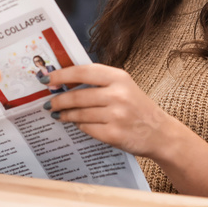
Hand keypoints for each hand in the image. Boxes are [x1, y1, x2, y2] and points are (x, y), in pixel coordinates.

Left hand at [45, 64, 175, 157]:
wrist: (160, 133)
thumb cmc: (138, 107)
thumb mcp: (124, 86)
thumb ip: (99, 82)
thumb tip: (65, 81)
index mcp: (119, 77)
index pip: (83, 72)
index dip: (62, 75)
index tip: (47, 79)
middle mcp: (118, 95)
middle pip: (77, 96)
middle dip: (58, 100)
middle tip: (49, 103)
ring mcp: (116, 115)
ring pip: (79, 114)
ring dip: (65, 115)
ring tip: (58, 114)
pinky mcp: (113, 134)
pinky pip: (87, 128)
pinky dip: (79, 126)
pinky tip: (76, 124)